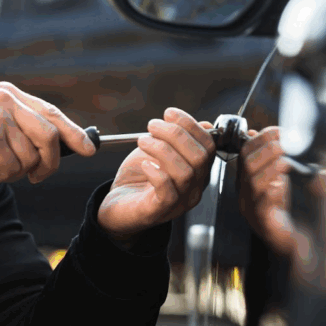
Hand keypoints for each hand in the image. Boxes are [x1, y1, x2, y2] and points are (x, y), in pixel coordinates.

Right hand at [0, 81, 96, 183]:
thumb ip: (24, 125)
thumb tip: (66, 144)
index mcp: (8, 93)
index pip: (50, 113)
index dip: (73, 133)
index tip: (89, 149)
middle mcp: (5, 100)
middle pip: (48, 137)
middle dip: (48, 163)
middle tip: (37, 176)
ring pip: (30, 157)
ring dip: (15, 170)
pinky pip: (11, 168)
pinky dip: (0, 175)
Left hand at [97, 108, 215, 236]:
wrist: (117, 206)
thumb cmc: (139, 178)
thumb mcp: (159, 152)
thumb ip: (178, 139)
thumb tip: (203, 123)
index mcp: (197, 171)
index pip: (208, 145)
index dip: (191, 125)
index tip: (169, 113)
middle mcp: (193, 188)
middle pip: (200, 157)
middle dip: (176, 134)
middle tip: (152, 125)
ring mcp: (179, 202)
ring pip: (185, 173)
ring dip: (162, 149)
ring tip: (143, 140)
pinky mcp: (159, 211)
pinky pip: (168, 192)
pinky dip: (156, 173)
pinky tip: (144, 163)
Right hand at [238, 127, 294, 255]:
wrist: (296, 245)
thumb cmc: (288, 212)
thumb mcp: (282, 179)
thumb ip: (278, 159)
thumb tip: (281, 136)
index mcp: (248, 178)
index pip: (246, 151)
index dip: (262, 138)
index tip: (280, 130)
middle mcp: (245, 191)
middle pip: (246, 163)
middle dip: (266, 148)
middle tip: (286, 141)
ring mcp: (251, 207)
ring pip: (251, 181)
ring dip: (270, 165)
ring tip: (286, 157)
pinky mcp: (262, 222)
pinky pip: (260, 204)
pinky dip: (270, 190)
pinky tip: (281, 183)